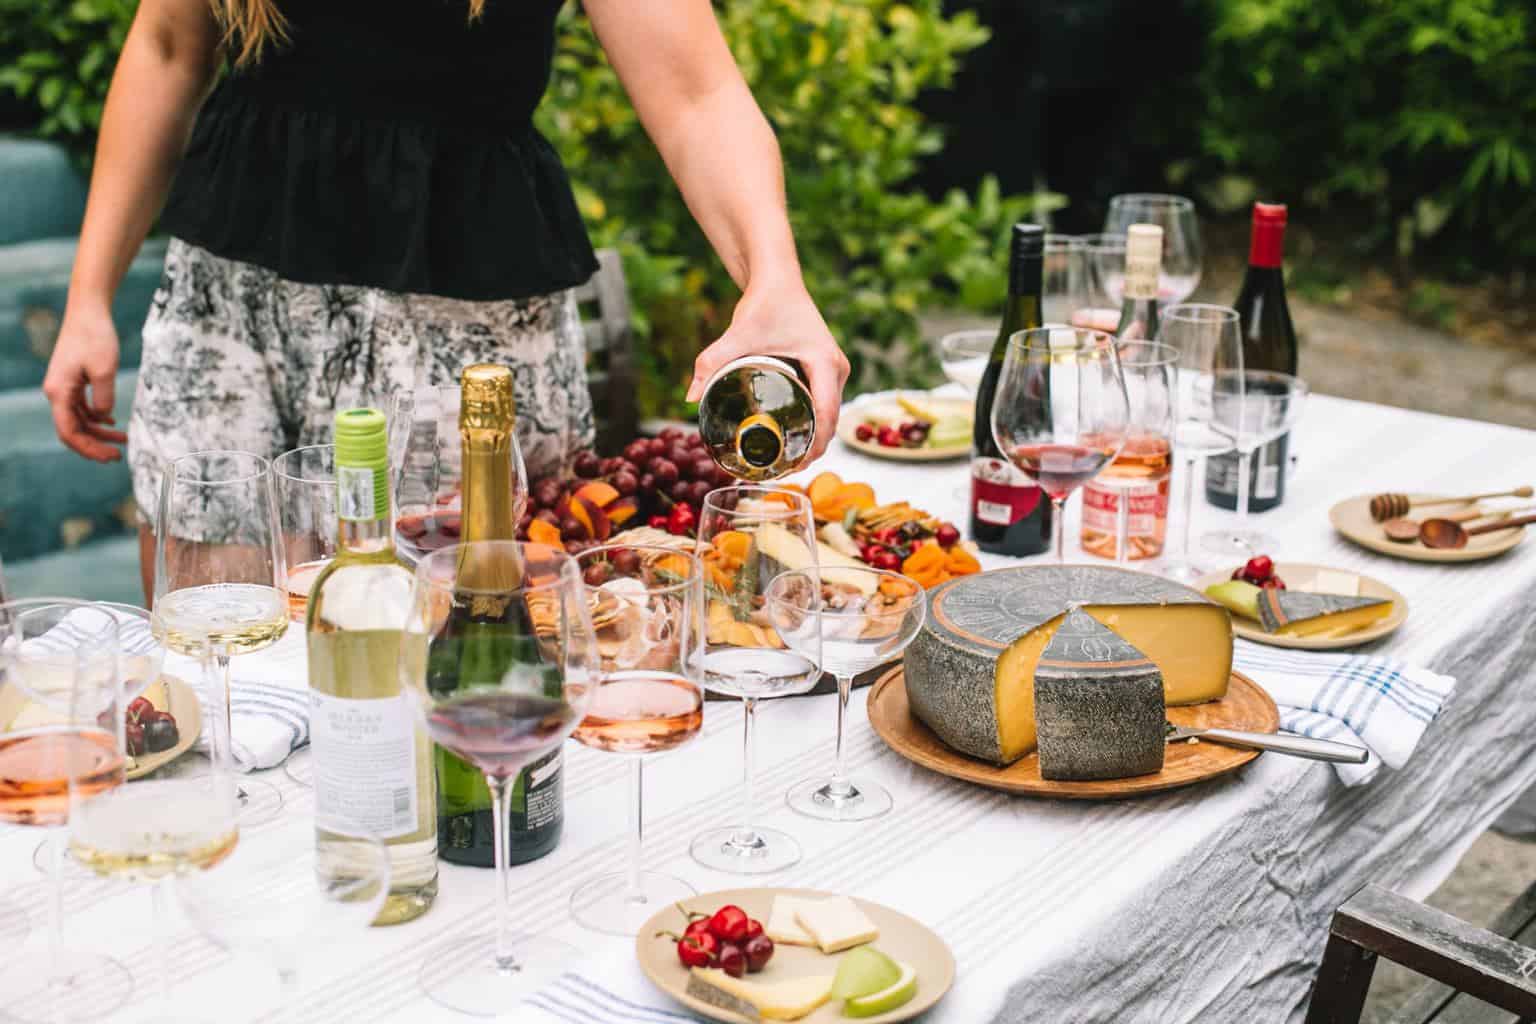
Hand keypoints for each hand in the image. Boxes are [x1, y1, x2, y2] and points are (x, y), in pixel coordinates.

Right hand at [42, 304, 126, 461]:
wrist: (89, 311)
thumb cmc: (95, 337)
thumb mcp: (105, 371)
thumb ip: (104, 399)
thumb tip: (104, 418)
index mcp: (59, 392)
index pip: (69, 431)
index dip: (88, 448)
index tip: (110, 457)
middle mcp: (57, 392)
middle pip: (73, 429)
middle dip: (94, 445)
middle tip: (118, 456)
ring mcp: (64, 387)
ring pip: (79, 419)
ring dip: (99, 432)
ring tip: (123, 440)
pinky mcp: (73, 381)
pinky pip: (82, 407)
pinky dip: (97, 418)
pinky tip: (113, 423)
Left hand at [686, 280, 848, 462]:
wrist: (778, 280)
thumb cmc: (764, 303)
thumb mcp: (739, 334)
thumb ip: (712, 361)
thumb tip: (689, 398)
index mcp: (824, 363)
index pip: (826, 414)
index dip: (813, 445)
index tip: (794, 465)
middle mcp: (837, 369)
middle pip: (830, 421)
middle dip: (811, 450)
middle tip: (782, 472)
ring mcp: (836, 370)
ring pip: (829, 415)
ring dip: (814, 440)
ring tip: (787, 463)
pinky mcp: (829, 371)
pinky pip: (826, 405)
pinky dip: (815, 425)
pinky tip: (797, 442)